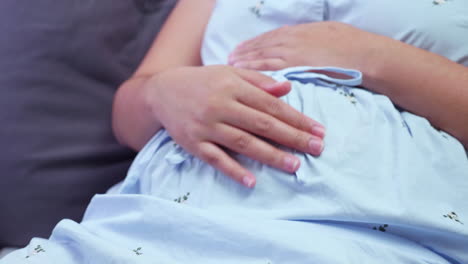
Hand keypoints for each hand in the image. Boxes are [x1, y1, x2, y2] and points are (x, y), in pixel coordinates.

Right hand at [144, 65, 325, 187]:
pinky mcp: (194, 143)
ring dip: (270, 155)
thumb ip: (258, 81)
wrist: (161, 91)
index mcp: (232, 86)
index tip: (318, 130)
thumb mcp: (229, 73)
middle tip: (316, 148)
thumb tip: (287, 89)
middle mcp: (220, 106)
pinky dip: (233, 170)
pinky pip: (216, 159)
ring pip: (243, 143)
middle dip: (292, 137)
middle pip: (262, 124)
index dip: (296, 118)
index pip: (271, 105)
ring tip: (294, 165)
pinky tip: (252, 181)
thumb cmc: (202, 81)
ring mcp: (206, 126)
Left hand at [228, 21, 372, 71]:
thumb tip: (303, 40)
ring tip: (231, 65)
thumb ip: (310, 36)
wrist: (364, 54)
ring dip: (245, 61)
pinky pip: (271, 67)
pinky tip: (245, 74)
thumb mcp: (328, 32)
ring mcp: (293, 52)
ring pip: (262, 55)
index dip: (254, 43)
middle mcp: (292, 40)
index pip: (270, 37)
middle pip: (262, 45)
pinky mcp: (296, 66)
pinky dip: (255, 69)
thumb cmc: (351, 44)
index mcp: (300, 31)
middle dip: (244, 52)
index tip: (241, 48)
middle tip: (229, 58)